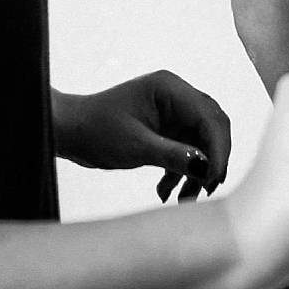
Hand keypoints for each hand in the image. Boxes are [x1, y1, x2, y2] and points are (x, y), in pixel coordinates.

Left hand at [53, 71, 231, 200]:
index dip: (218, 149)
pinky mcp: (165, 127)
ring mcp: (171, 111)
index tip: (213, 179)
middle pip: (210, 129)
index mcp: (170, 89)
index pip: (209, 118)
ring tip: (185, 199)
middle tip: (207, 190)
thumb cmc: (96, 131)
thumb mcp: (137, 147)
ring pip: (199, 143)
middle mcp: (175, 96)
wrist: (70, 132)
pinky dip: (180, 171)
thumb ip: (175, 156)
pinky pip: (185, 150)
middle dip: (211, 161)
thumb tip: (207, 169)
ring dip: (195, 172)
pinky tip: (166, 192)